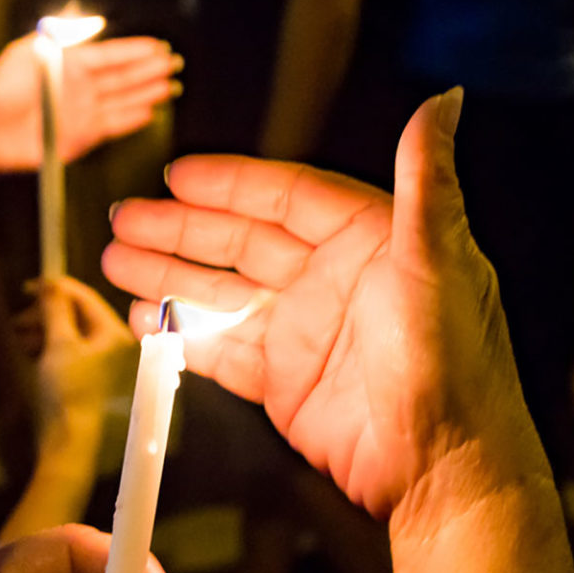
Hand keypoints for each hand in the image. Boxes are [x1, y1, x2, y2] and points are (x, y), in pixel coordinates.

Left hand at [0, 35, 180, 172]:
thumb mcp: (24, 53)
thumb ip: (56, 35)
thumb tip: (80, 11)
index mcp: (70, 63)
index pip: (110, 54)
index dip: (135, 50)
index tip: (158, 46)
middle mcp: (82, 87)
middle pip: (123, 77)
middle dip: (150, 70)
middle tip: (174, 64)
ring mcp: (84, 112)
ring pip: (123, 100)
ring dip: (147, 93)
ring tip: (170, 87)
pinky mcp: (83, 137)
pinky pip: (113, 126)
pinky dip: (131, 120)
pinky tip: (150, 113)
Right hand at [24, 277, 136, 428]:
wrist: (69, 440)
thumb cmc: (68, 391)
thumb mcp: (59, 344)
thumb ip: (55, 309)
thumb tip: (50, 282)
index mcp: (115, 333)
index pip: (86, 298)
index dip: (56, 288)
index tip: (28, 287)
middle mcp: (115, 345)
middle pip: (77, 315)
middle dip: (46, 313)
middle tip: (19, 317)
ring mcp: (103, 363)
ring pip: (70, 334)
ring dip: (43, 329)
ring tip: (18, 334)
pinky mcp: (90, 378)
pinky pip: (69, 351)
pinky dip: (49, 346)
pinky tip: (28, 348)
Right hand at [102, 90, 547, 525]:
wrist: (444, 470)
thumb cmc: (456, 368)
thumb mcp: (438, 262)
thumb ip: (426, 179)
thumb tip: (443, 102)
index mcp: (371, 240)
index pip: (288, 196)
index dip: (230, 184)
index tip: (178, 175)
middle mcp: (335, 281)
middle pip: (242, 239)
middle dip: (180, 228)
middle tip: (126, 219)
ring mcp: (306, 332)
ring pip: (223, 290)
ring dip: (169, 274)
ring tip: (116, 260)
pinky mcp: (287, 383)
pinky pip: (221, 348)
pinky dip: (182, 332)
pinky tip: (145, 318)